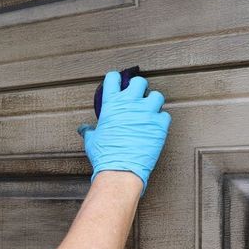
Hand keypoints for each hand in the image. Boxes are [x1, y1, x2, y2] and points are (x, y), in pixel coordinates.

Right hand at [78, 71, 170, 195]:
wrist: (121, 170)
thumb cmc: (105, 155)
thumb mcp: (92, 140)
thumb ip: (89, 131)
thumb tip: (83, 129)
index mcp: (112, 104)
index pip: (114, 78)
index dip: (116, 79)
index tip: (118, 83)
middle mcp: (130, 104)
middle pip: (139, 82)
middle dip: (139, 88)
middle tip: (137, 97)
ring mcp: (147, 113)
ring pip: (157, 96)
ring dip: (153, 102)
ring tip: (150, 111)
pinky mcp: (159, 125)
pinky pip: (165, 116)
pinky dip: (161, 120)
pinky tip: (155, 127)